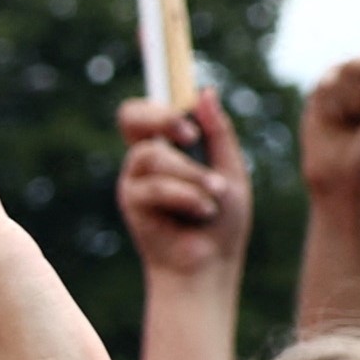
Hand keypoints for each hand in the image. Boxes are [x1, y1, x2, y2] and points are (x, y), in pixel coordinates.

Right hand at [115, 87, 249, 285]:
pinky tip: (203, 212)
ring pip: (153, 155)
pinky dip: (186, 197)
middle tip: (189, 135)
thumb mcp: (230, 171)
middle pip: (130, 116)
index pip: (150, 110)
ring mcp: (134, 180)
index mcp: (169, 148)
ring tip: (215, 197)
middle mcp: (146, 160)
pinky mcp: (131, 203)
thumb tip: (204, 92)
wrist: (210, 267)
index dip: (161, 102)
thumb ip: (218, 134)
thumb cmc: (222, 225)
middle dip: (160, 118)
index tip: (192, 118)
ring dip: (192, 175)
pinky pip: (155, 186)